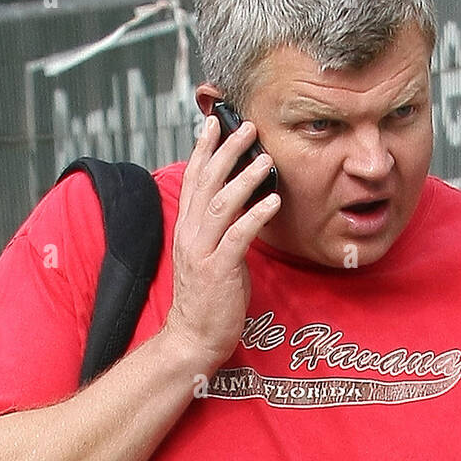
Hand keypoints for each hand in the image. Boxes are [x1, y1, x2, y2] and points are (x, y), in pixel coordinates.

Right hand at [164, 114, 280, 363]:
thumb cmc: (208, 300)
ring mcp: (201, 252)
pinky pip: (237, 237)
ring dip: (244, 179)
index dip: (204, 149)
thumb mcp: (213, 256)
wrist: (193, 338)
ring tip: (264, 159)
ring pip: (221, 204)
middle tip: (247, 128)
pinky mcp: (217, 271)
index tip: (215, 123)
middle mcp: (190, 235)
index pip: (194, 180)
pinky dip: (255, 216)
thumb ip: (223, 230)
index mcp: (187, 229)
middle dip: (227, 151)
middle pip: (207, 183)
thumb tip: (246, 206)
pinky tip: (273, 202)